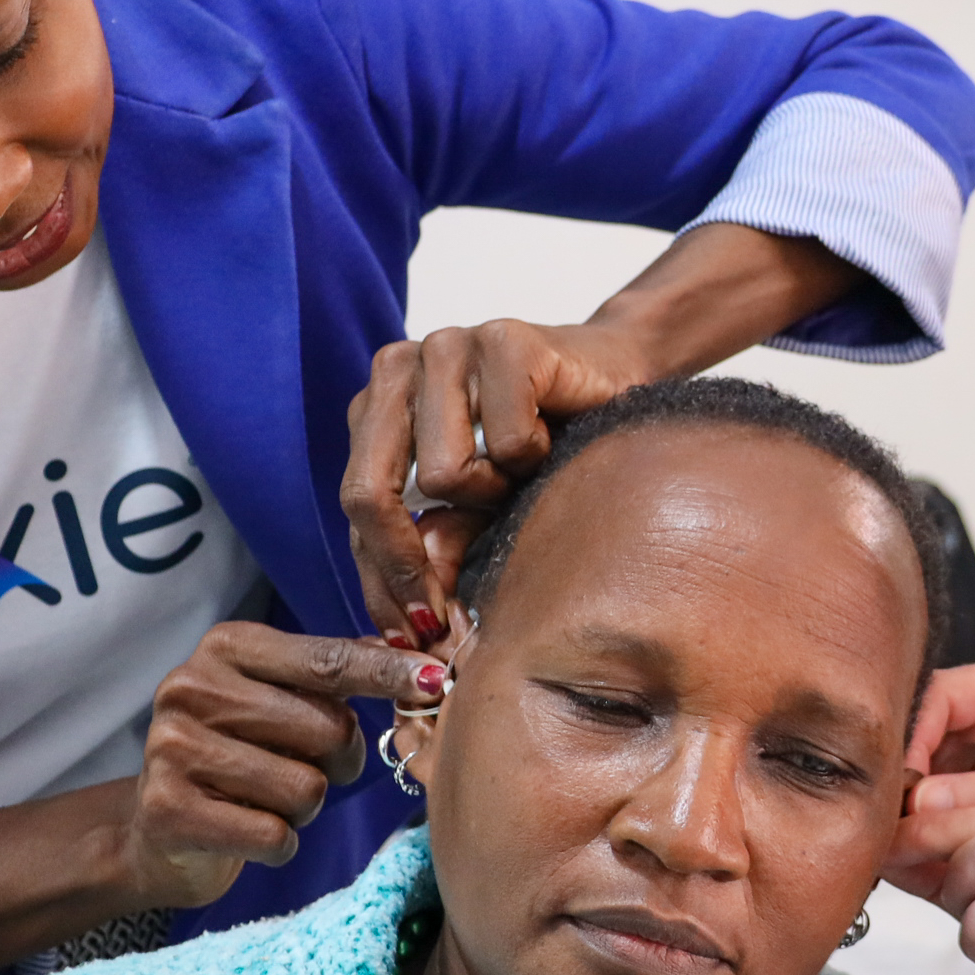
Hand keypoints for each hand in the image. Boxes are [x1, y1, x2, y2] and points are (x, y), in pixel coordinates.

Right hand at [120, 626, 446, 908]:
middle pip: (326, 728)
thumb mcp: (277, 697)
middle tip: (311, 767)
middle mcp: (192, 687)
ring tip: (268, 798)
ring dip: (306, 805)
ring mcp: (173, 748)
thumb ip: (336, 672)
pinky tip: (249, 831)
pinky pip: (274, 835)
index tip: (436, 680)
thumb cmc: (239, 754)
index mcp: (226, 647)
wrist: (158, 831)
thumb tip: (417, 655)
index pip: (326, 660)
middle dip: (340, 760)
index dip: (386, 673)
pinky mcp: (169, 810)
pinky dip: (279, 843)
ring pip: (305, 788)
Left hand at [342, 319, 656, 642]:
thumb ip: (441, 547)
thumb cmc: (544, 442)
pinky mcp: (505, 340)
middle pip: (368, 491)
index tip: (407, 634)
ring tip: (522, 471)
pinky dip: (538, 457)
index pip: (356, 503)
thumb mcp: (483, 506)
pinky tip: (552, 433)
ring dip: (494, 493)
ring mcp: (446, 347)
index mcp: (378, 404)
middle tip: (442, 617)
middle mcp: (397, 369)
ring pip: (443, 474)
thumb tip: (407, 622)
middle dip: (407, 566)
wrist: (617, 376)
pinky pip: (509, 442)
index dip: (379, 578)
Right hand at [888, 662, 974, 909]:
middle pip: (915, 728)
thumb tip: (916, 803)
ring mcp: (963, 746)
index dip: (911, 736)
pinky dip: (906, 827)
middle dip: (899, 776)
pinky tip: (903, 854)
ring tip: (892, 843)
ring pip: (905, 765)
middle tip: (884, 819)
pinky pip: (912, 797)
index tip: (898, 785)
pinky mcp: (950, 782)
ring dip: (897, 805)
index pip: (941, 694)